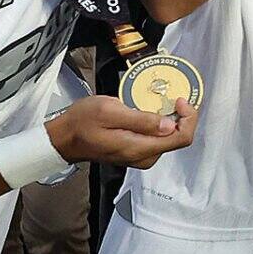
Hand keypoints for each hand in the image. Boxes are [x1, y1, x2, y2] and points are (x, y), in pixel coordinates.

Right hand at [45, 94, 196, 169]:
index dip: (188, 117)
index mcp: (138, 148)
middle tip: (173, 96)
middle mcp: (143, 157)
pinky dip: (161, 124)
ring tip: (162, 101)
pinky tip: (152, 111)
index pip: (181, 139)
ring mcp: (139, 157)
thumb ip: (140, 120)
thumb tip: (170, 125)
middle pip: (178, 139)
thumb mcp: (110, 112)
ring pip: (169, 139)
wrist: (64, 138)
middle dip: (182, 117)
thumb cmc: (83, 121)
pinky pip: (157, 139)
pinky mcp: (135, 153)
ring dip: (172, 119)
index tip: (179, 99)